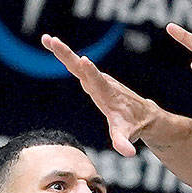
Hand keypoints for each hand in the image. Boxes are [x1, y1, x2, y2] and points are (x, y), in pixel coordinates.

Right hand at [42, 34, 156, 157]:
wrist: (144, 114)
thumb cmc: (133, 125)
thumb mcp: (127, 135)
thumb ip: (124, 143)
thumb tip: (128, 153)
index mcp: (108, 94)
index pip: (98, 82)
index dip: (91, 72)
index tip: (84, 61)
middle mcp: (102, 83)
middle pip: (82, 67)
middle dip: (68, 55)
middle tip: (52, 41)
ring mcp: (97, 79)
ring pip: (77, 64)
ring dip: (62, 51)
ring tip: (47, 39)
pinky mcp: (93, 79)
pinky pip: (77, 66)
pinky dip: (65, 56)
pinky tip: (53, 45)